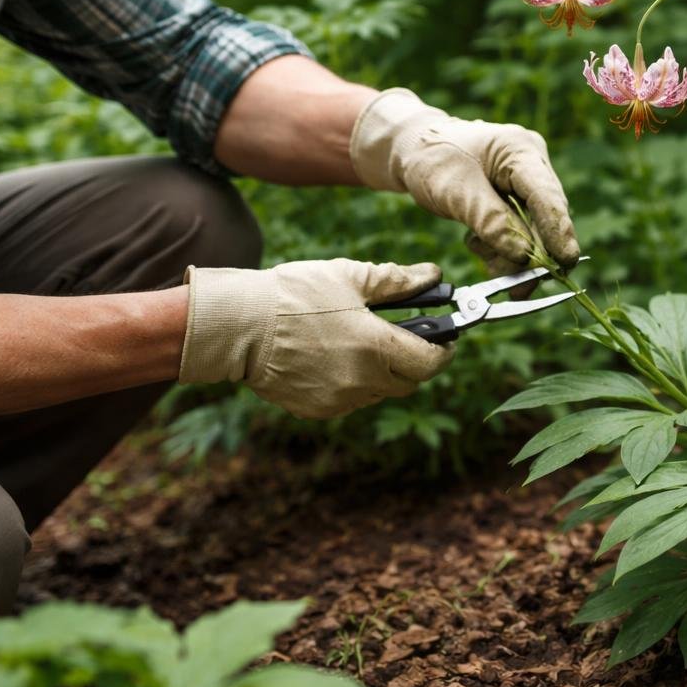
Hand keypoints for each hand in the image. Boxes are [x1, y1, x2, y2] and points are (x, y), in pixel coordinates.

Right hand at [178, 259, 454, 418]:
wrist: (240, 326)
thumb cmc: (295, 293)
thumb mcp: (350, 277)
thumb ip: (397, 280)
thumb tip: (433, 276)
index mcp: (377, 347)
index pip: (432, 362)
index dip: (445, 350)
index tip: (446, 339)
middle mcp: (363, 380)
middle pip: (410, 382)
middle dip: (414, 362)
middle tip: (403, 338)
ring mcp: (340, 400)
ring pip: (380, 392)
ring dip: (383, 373)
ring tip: (362, 344)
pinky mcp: (319, 410)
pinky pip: (351, 400)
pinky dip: (353, 384)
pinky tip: (334, 358)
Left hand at [349, 89, 581, 270]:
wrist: (415, 149)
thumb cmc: (433, 159)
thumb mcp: (456, 192)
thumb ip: (491, 223)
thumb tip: (524, 256)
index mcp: (521, 150)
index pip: (548, 196)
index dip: (559, 232)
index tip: (566, 263)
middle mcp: (532, 163)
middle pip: (546, 217)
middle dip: (530, 253)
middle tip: (515, 286)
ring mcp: (527, 180)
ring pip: (534, 228)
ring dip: (510, 251)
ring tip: (477, 248)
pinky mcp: (518, 196)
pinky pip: (520, 229)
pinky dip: (501, 244)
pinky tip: (477, 241)